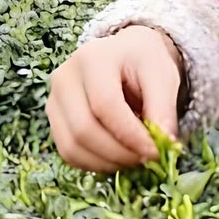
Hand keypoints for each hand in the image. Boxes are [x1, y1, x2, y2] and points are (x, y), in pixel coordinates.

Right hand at [47, 25, 183, 172]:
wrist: (124, 54)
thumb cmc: (142, 62)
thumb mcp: (162, 76)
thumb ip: (164, 109)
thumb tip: (164, 144)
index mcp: (92, 59)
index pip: (105, 105)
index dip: (130, 135)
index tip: (156, 152)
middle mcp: (64, 77)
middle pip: (83, 129)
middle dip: (119, 153)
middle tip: (146, 159)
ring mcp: (54, 98)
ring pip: (72, 146)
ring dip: (106, 162)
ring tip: (132, 158)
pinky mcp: (54, 117)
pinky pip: (67, 152)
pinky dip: (93, 164)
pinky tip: (115, 157)